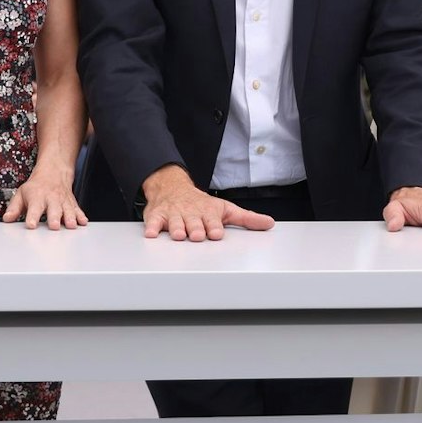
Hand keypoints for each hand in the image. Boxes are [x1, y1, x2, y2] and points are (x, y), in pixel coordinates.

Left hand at [3, 168, 90, 229]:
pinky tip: (83, 223)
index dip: (32, 217)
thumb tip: (6, 219)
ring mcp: (63, 201)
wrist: (53, 173)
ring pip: (67, 210)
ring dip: (70, 218)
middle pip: (53, 209)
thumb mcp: (21, 193)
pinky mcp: (72, 204)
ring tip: (71, 226)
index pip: (34, 208)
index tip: (31, 225)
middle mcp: (51, 199)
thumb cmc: (36, 187)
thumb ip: (14, 208)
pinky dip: (81, 216)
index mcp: (37, 197)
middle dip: (54, 218)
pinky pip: (77, 210)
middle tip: (54, 226)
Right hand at [141, 166, 271, 241]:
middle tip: (197, 235)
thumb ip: (246, 219)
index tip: (216, 233)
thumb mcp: (226, 209)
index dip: (214, 227)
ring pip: (174, 222)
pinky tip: (152, 234)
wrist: (173, 187)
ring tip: (178, 235)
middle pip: (193, 222)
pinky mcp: (157, 216)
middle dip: (195, 228)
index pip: (212, 220)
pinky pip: (153, 222)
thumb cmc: (201, 204)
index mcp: (208, 212)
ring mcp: (174, 214)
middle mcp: (191, 213)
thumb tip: (270, 223)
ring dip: (176, 228)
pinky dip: (152, 227)